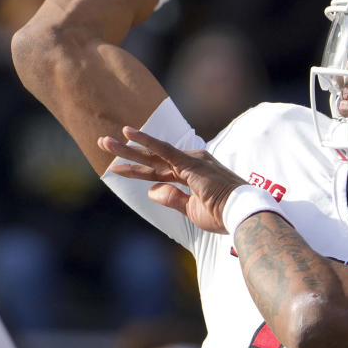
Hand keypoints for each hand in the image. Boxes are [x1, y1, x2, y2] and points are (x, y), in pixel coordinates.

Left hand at [98, 126, 246, 232]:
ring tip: (106, 142)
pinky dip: (146, 141)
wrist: (242, 213)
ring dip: (128, 147)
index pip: (157, 171)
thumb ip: (172, 199)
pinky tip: (130, 133)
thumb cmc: (223, 214)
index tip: (117, 166)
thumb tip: (151, 190)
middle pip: (152, 158)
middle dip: (127, 152)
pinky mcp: (190, 162)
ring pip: (153, 153)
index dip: (136, 169)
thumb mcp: (192, 210)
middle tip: (104, 143)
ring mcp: (190, 161)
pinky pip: (163, 149)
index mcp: (191, 175)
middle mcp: (189, 164)